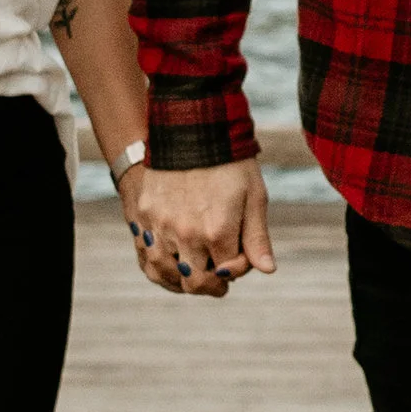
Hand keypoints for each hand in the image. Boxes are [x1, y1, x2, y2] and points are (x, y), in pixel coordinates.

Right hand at [129, 158, 274, 298]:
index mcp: (218, 230)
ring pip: (167, 274)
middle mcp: (187, 234)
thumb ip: (257, 237)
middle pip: (196, 281)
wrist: (191, 127)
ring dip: (183, 279)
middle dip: (212, 284)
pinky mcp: (142, 216)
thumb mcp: (253, 195)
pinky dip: (160, 268)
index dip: (238, 268)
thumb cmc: (229, 162)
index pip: (228, 272)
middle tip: (219, 279)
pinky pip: (147, 257)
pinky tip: (172, 264)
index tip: (241, 256)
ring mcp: (161, 226)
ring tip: (194, 272)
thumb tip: (267, 270)